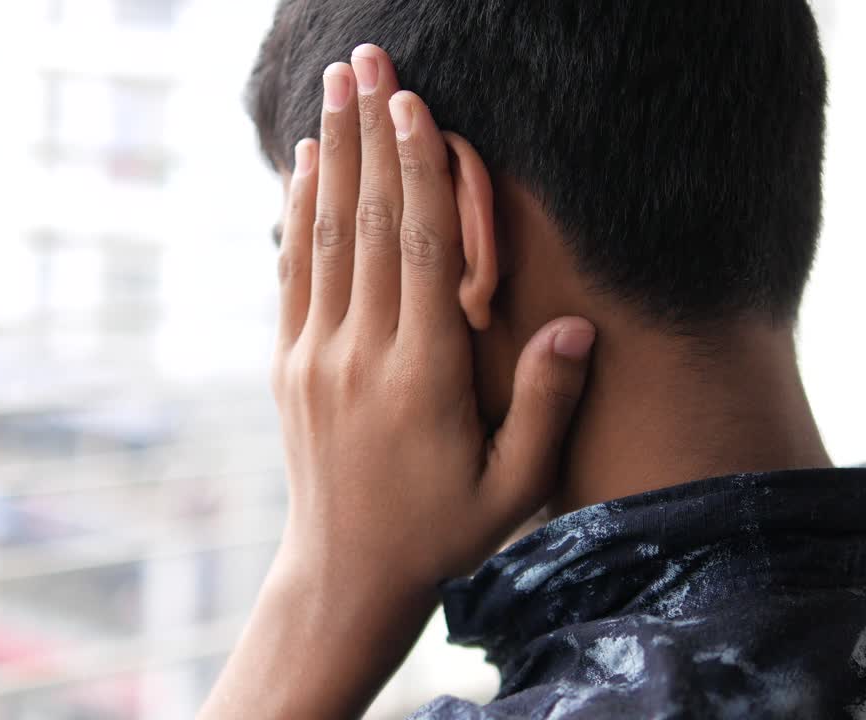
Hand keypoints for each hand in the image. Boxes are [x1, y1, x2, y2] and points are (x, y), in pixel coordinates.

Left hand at [272, 49, 594, 595]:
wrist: (345, 576)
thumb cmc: (442, 532)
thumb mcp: (514, 487)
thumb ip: (546, 406)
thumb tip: (575, 326)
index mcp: (423, 378)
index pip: (420, 252)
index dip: (416, 172)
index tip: (414, 102)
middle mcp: (361, 355)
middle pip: (366, 224)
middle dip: (369, 134)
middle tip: (368, 59)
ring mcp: (315, 357)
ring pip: (325, 237)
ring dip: (332, 155)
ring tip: (336, 85)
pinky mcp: (290, 364)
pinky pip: (293, 273)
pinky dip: (299, 212)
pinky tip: (306, 162)